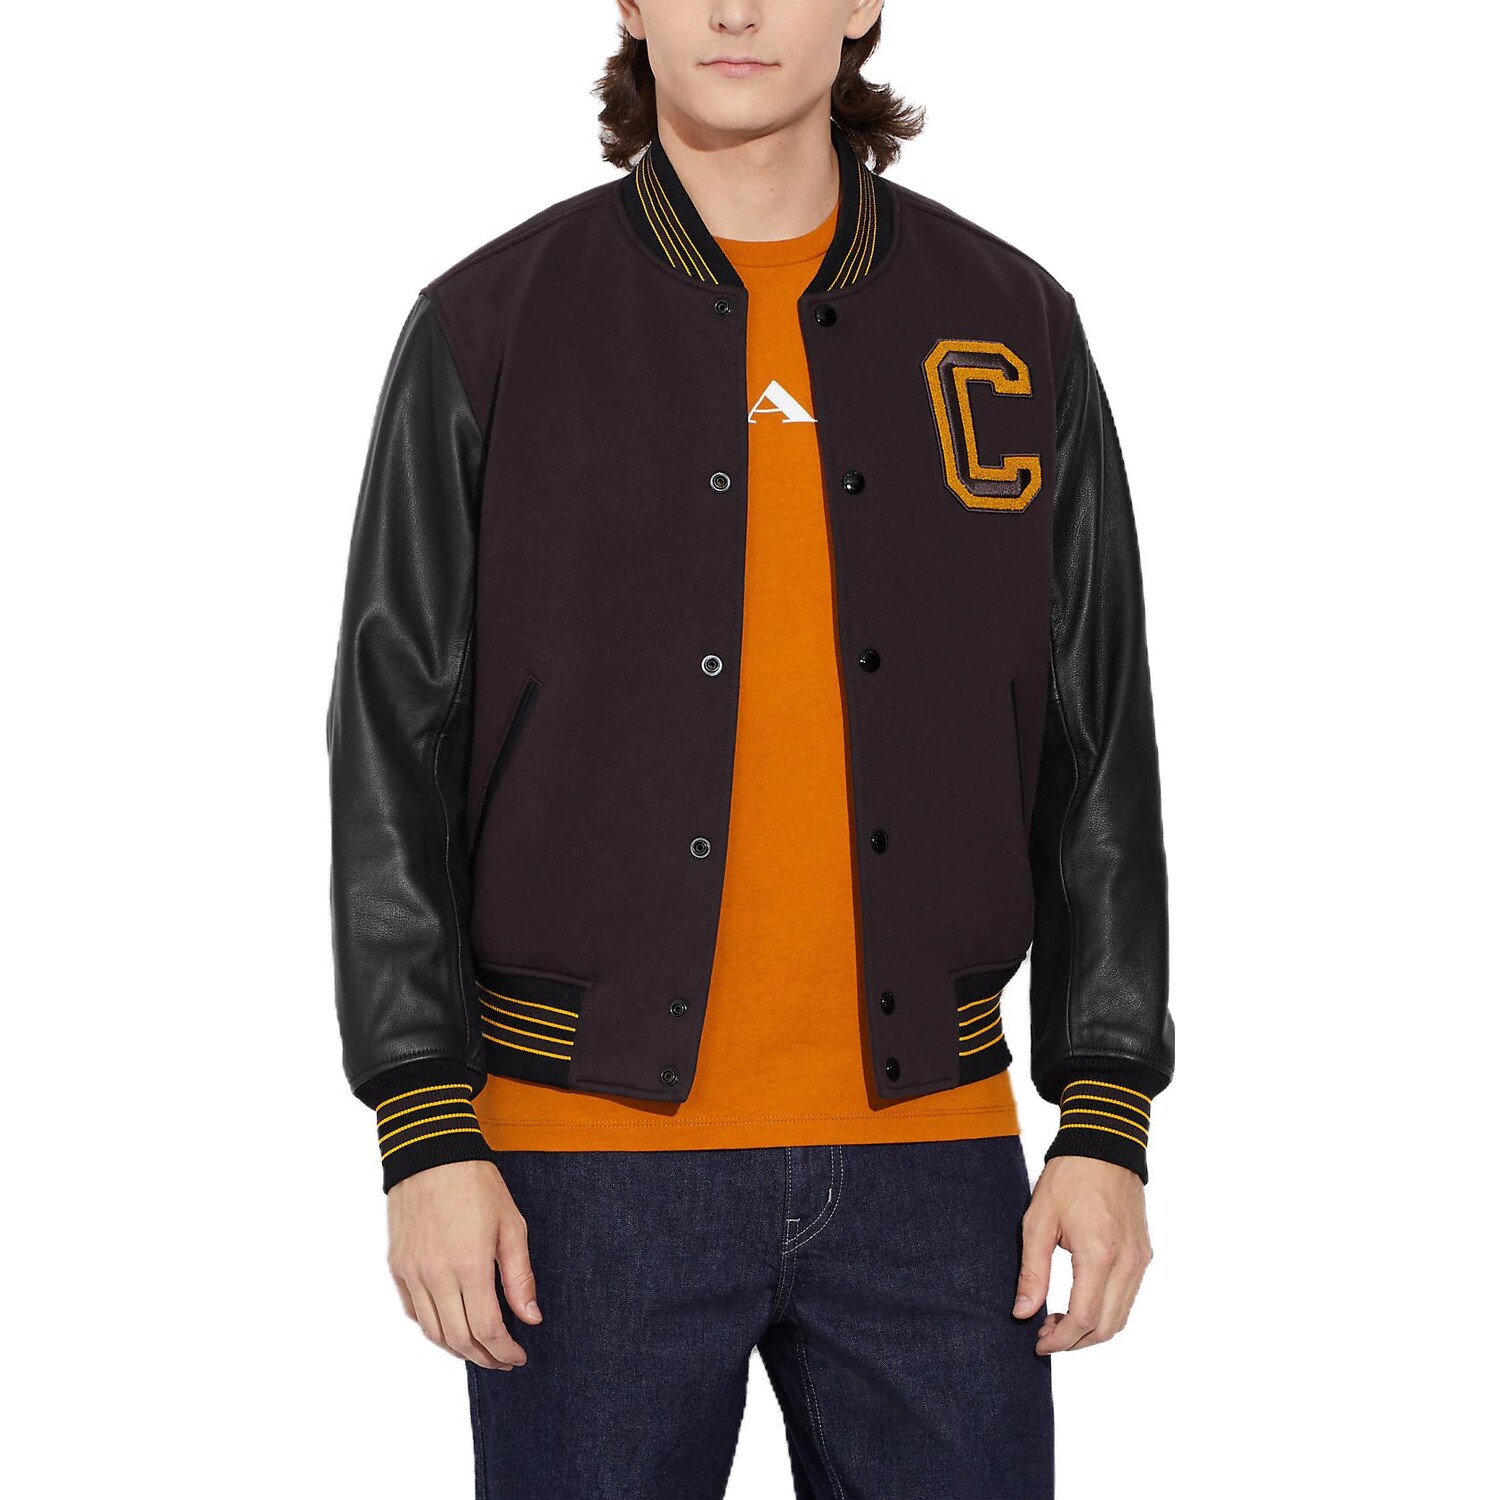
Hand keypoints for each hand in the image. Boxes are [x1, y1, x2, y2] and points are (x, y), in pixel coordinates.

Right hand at [386, 1158, 540, 1369]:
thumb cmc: (476, 1183)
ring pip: (432, 1331)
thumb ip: (520, 1276)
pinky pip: (412, 1311)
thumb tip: (530, 1318)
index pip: (487, 1329)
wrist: (431, 1153)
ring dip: (457, 1349)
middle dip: (484, 1358)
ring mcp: (412, 1273)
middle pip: (458, 1339)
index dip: (504, 1351)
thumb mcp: (511, 1225)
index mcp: (470, 1266)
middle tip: (502, 1361)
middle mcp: (436, 1276)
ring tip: (479, 1350)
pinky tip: (450, 1326)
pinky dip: (432, 1328)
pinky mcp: (397, 1266)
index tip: (518, 1356)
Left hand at [1012, 1154, 1152, 1353]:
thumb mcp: (1038, 1221)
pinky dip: (1106, 1310)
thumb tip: (1023, 1313)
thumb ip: (1032, 1271)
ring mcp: (1140, 1259)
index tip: (1037, 1343)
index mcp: (1099, 1255)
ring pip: (1122, 1316)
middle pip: (1108, 1327)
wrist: (1103, 1144)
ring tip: (1058, 1318)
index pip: (1085, 1319)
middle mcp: (1128, 1263)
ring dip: (1092, 1329)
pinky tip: (1080, 1300)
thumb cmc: (1067, 1178)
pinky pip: (1128, 1297)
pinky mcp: (1144, 1254)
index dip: (1060, 1339)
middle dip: (1075, 1341)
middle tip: (1044, 1333)